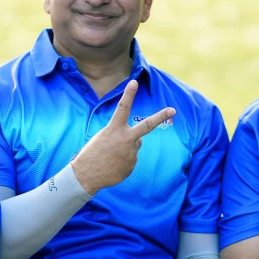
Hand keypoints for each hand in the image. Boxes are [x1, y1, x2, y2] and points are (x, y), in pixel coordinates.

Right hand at [70, 80, 175, 194]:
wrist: (86, 175)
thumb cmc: (92, 154)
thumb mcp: (103, 138)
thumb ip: (122, 135)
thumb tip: (139, 141)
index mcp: (113, 130)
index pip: (122, 108)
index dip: (128, 94)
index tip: (133, 82)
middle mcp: (125, 140)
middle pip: (147, 125)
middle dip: (160, 116)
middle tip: (172, 110)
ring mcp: (131, 153)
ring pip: (134, 145)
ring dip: (126, 148)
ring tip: (111, 156)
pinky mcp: (132, 165)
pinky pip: (131, 158)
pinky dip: (123, 160)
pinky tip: (113, 165)